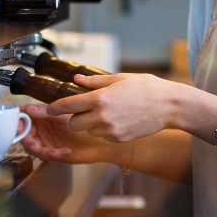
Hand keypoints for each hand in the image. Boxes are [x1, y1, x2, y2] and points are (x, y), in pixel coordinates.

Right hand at [20, 103, 117, 164]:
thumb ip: (47, 111)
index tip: (18, 127)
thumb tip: (27, 108)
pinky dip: (53, 154)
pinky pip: (46, 155)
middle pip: (24, 134)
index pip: (23, 116)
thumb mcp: (66, 114)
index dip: (17, 121)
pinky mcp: (53, 152)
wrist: (103, 138)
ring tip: (52, 150)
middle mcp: (42, 127)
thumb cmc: (89, 121)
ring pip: (32, 147)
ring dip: (40, 149)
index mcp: (43, 114)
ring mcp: (47, 140)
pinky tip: (65, 151)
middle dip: (27, 140)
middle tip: (34, 144)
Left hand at [46, 72, 179, 142]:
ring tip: (108, 113)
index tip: (49, 109)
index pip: (68, 106)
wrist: (168, 106)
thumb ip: (95, 82)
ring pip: (88, 131)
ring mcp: (110, 130)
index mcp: (100, 98)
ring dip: (91, 125)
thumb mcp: (120, 78)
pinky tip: (119, 120)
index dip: (54, 108)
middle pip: (73, 124)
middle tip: (84, 111)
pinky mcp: (119, 138)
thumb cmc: (146, 88)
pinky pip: (103, 136)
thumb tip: (77, 80)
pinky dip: (105, 130)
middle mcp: (102, 116)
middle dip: (75, 118)